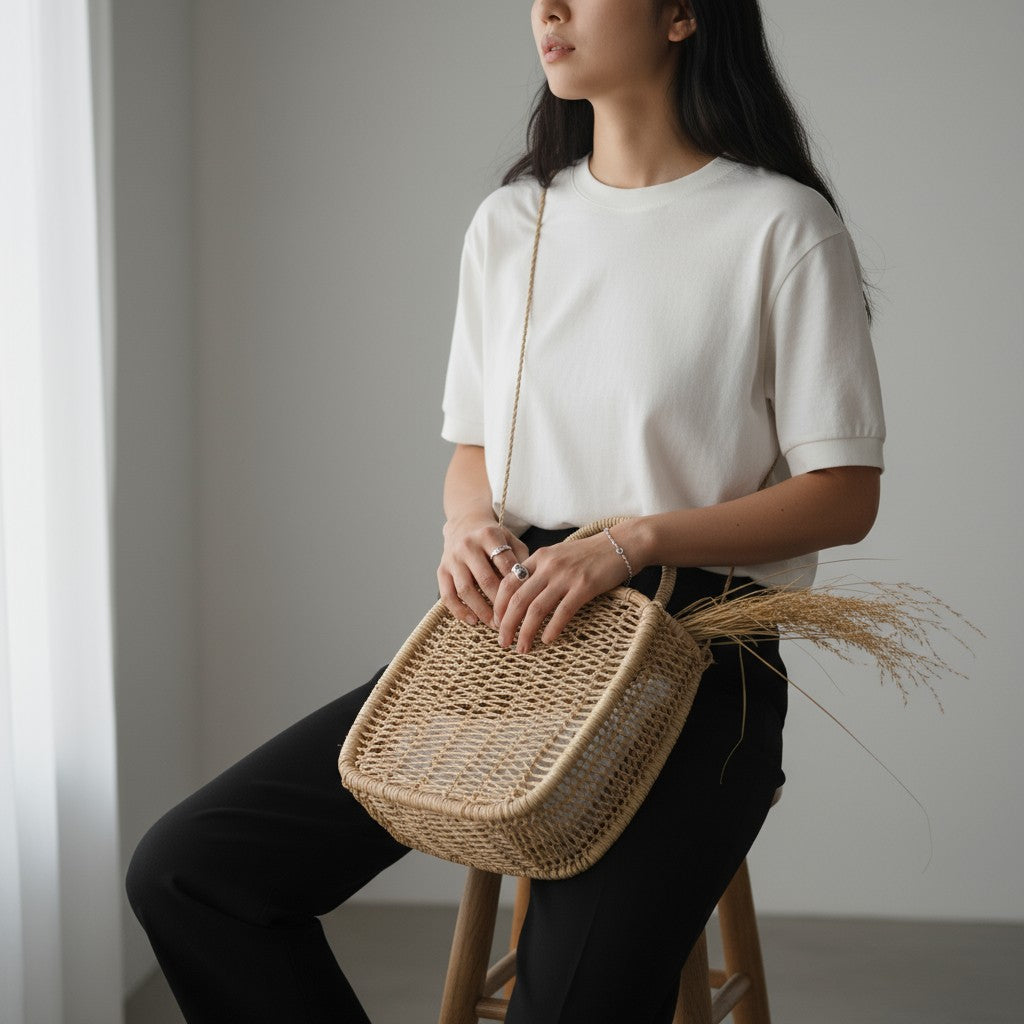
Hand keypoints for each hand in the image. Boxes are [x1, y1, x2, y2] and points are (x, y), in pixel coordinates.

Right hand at [437, 515, 529, 626]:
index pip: (504, 564)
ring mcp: (452, 558)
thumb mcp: (511, 540)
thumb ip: (522, 559)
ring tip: (495, 624)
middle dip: (499, 603)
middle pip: (485, 579)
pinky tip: (472, 620)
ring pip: (465, 590)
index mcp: (489, 535)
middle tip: (512, 620)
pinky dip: (459, 610)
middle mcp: (468, 545)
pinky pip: (447, 595)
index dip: (515, 585)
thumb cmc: (493, 537)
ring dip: (481, 611)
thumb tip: (531, 586)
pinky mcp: (441, 570)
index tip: (525, 602)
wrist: (464, 524)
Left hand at [491, 533, 631, 653]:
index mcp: (539, 558)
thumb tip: (522, 595)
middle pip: (518, 599)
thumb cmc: (590, 553)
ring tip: (522, 648)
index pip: (508, 583)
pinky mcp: (584, 587)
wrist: (622, 544)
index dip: (499, 606)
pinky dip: (552, 629)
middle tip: (503, 642)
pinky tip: (547, 640)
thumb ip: (540, 570)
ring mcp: (566, 576)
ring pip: (536, 609)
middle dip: (506, 624)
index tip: (496, 623)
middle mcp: (548, 566)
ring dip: (526, 632)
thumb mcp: (558, 555)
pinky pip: (562, 612)